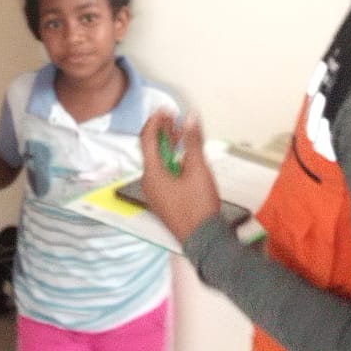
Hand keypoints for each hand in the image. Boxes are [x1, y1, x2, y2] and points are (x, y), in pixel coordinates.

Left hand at [139, 110, 220, 244]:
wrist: (204, 240)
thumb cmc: (199, 207)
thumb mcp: (198, 169)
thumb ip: (193, 141)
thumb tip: (189, 117)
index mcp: (152, 173)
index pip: (147, 139)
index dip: (155, 122)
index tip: (165, 110)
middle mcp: (149, 183)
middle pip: (151, 151)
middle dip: (162, 132)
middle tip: (173, 118)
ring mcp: (155, 193)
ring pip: (157, 163)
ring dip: (167, 146)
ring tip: (180, 133)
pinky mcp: (164, 201)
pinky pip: (162, 174)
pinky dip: (170, 161)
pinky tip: (183, 158)